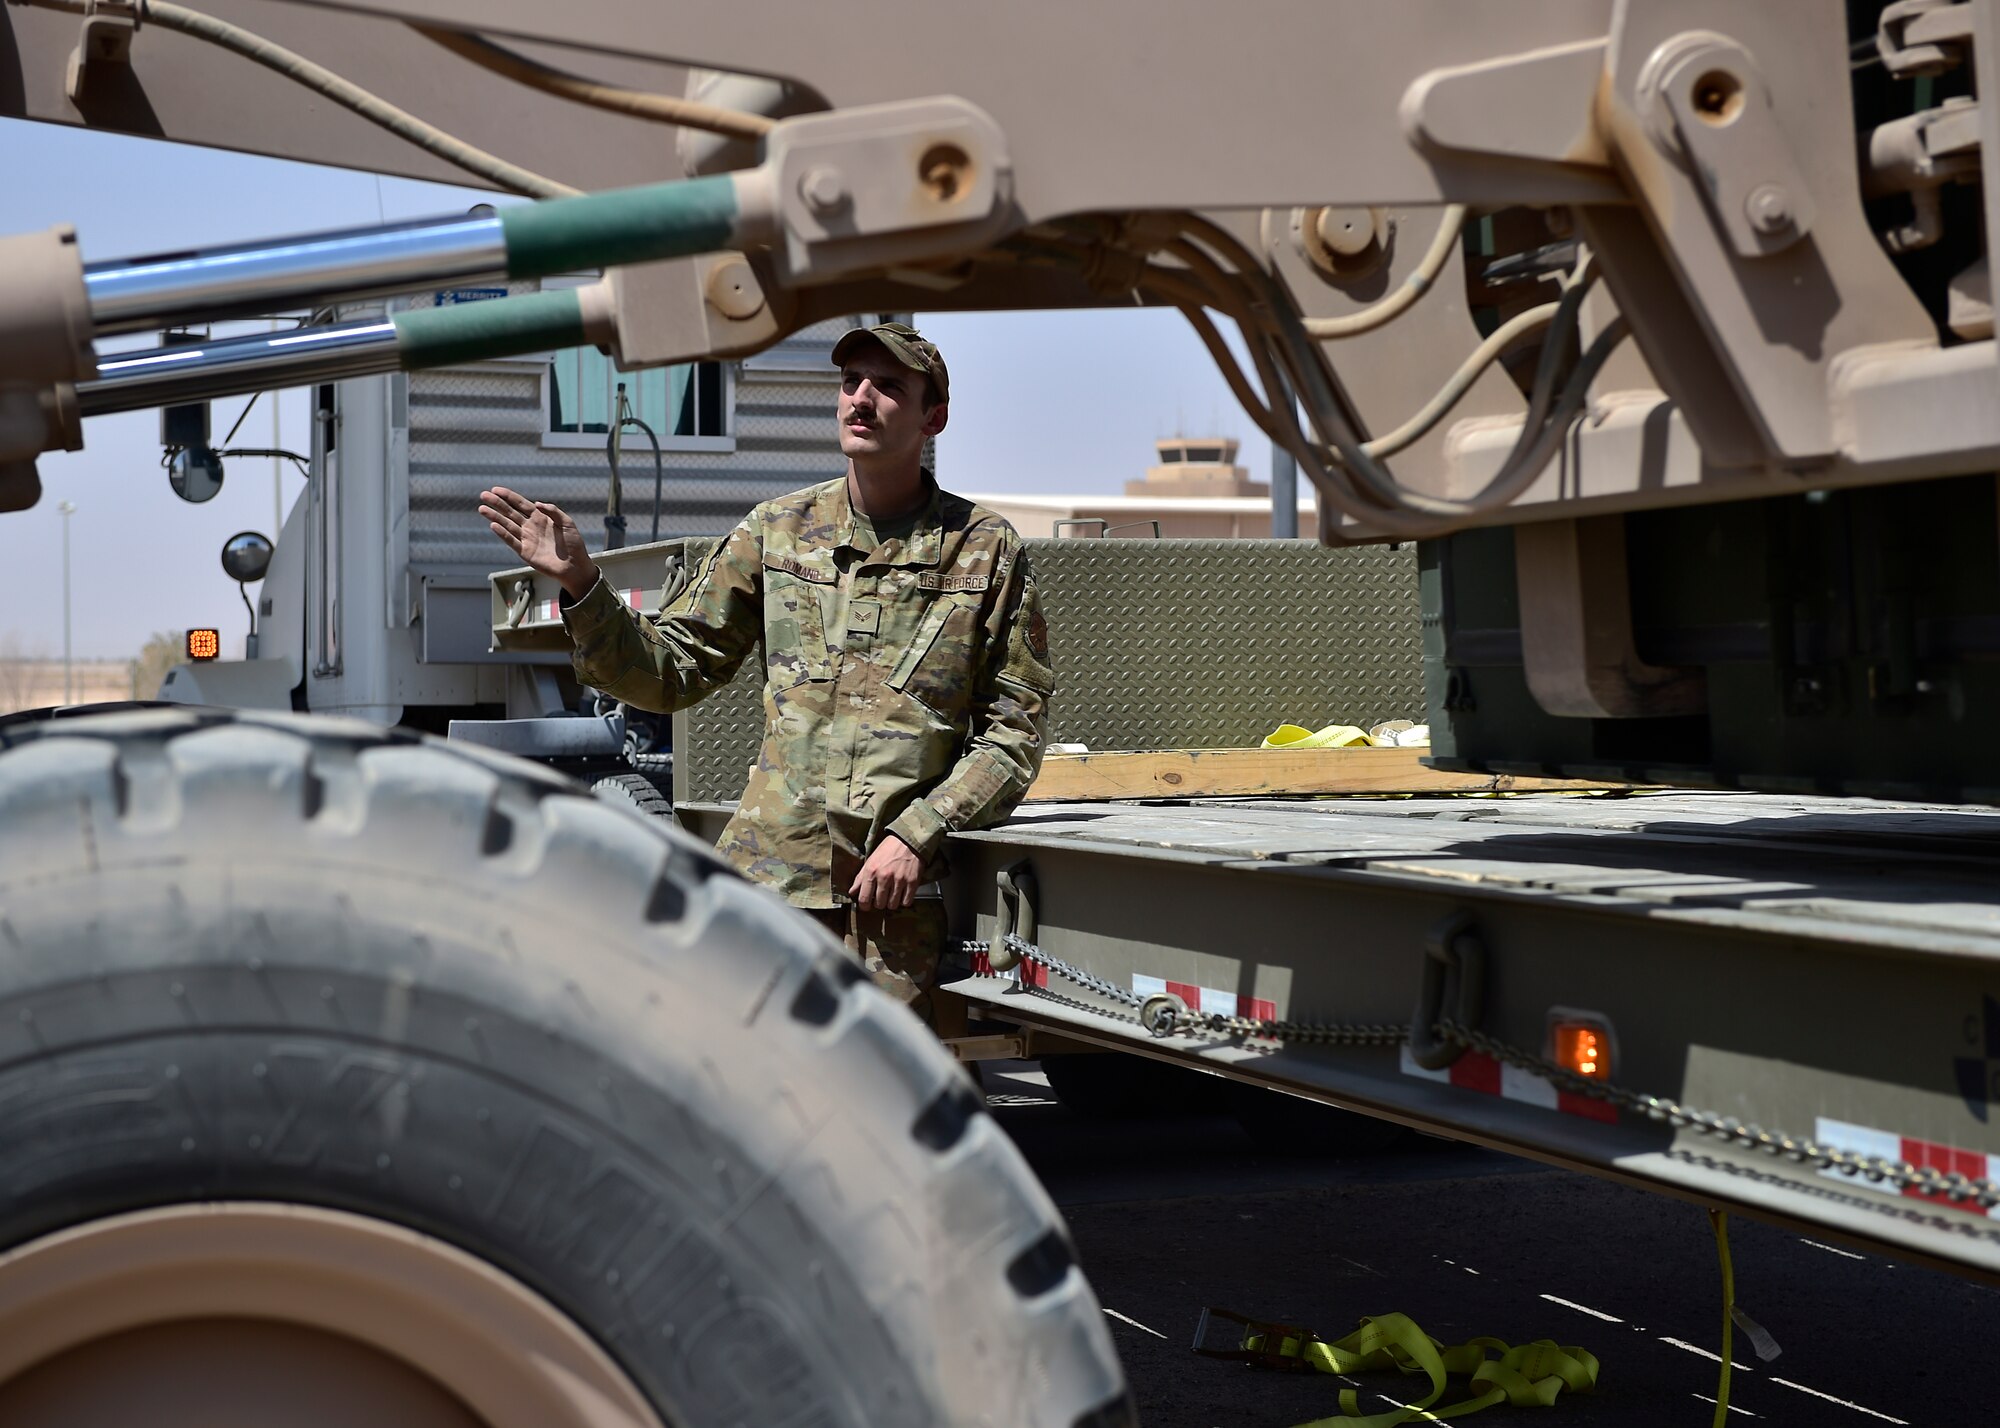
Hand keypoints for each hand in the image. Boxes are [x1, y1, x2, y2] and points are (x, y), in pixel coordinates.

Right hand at [478, 486, 598, 598]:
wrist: (575, 566)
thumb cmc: (574, 544)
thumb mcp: (568, 523)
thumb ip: (553, 511)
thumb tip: (537, 503)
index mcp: (541, 517)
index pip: (521, 504)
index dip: (509, 496)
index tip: (495, 489)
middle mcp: (531, 527)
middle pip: (510, 512)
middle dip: (497, 504)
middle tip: (483, 495)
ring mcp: (527, 539)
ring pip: (507, 525)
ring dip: (495, 517)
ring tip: (482, 509)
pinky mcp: (525, 552)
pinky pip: (511, 541)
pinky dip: (503, 533)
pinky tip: (493, 525)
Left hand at [850, 835, 921, 910]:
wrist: (908, 840)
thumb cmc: (887, 850)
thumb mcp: (870, 860)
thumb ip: (860, 878)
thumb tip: (851, 893)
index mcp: (871, 871)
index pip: (864, 899)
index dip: (864, 906)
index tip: (867, 905)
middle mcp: (884, 877)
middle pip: (879, 904)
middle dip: (880, 903)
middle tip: (882, 896)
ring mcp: (899, 880)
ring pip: (892, 905)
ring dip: (892, 902)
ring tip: (892, 895)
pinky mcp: (912, 882)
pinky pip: (906, 902)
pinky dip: (904, 900)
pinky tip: (902, 894)